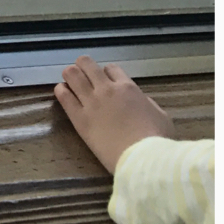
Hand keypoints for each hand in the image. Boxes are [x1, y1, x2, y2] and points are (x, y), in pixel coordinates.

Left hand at [53, 54, 175, 173]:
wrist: (141, 159)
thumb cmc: (156, 141)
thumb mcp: (161, 116)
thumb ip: (147, 104)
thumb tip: (140, 101)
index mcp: (128, 88)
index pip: (110, 68)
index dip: (107, 74)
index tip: (106, 82)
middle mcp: (106, 89)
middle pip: (86, 64)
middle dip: (83, 67)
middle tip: (83, 77)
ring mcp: (91, 102)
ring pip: (71, 74)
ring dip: (70, 76)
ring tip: (71, 83)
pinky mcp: (79, 118)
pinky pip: (63, 95)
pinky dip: (62, 91)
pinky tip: (63, 94)